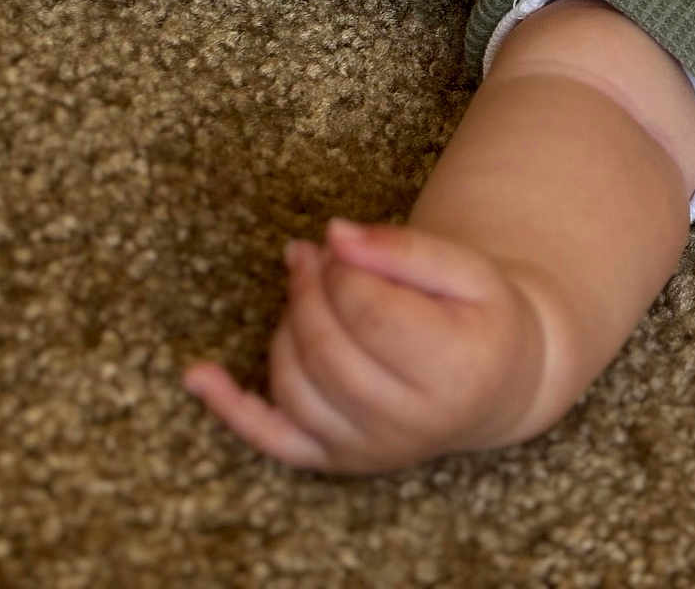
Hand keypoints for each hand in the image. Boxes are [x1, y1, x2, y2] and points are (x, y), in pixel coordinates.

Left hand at [183, 219, 549, 473]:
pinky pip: (270, 438)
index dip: (345, 270)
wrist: (496, 383)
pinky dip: (229, 408)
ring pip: (295, 383)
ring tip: (305, 285)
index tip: (344, 245)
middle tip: (313, 254)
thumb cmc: (481, 316)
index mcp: (456, 367)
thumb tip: (333, 235)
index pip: (372, 313)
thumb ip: (404, 249)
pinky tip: (198, 374)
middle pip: (328, 347)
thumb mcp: (467, 268)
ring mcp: (369, 449)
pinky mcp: (336, 460)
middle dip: (309, 289)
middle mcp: (412, 422)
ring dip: (287, 323)